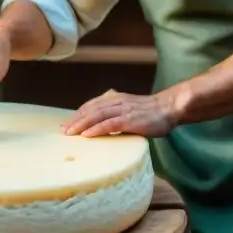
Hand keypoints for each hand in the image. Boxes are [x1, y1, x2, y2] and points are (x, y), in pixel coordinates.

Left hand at [61, 89, 180, 137]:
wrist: (169, 108)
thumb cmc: (151, 112)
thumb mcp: (130, 107)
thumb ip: (117, 110)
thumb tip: (104, 120)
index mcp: (115, 98)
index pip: (92, 105)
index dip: (78, 114)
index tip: (67, 124)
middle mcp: (116, 101)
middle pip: (90, 109)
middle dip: (75, 120)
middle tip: (63, 131)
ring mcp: (123, 110)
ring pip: (97, 115)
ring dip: (81, 124)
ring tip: (70, 133)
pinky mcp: (130, 120)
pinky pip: (109, 124)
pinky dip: (96, 129)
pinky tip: (87, 135)